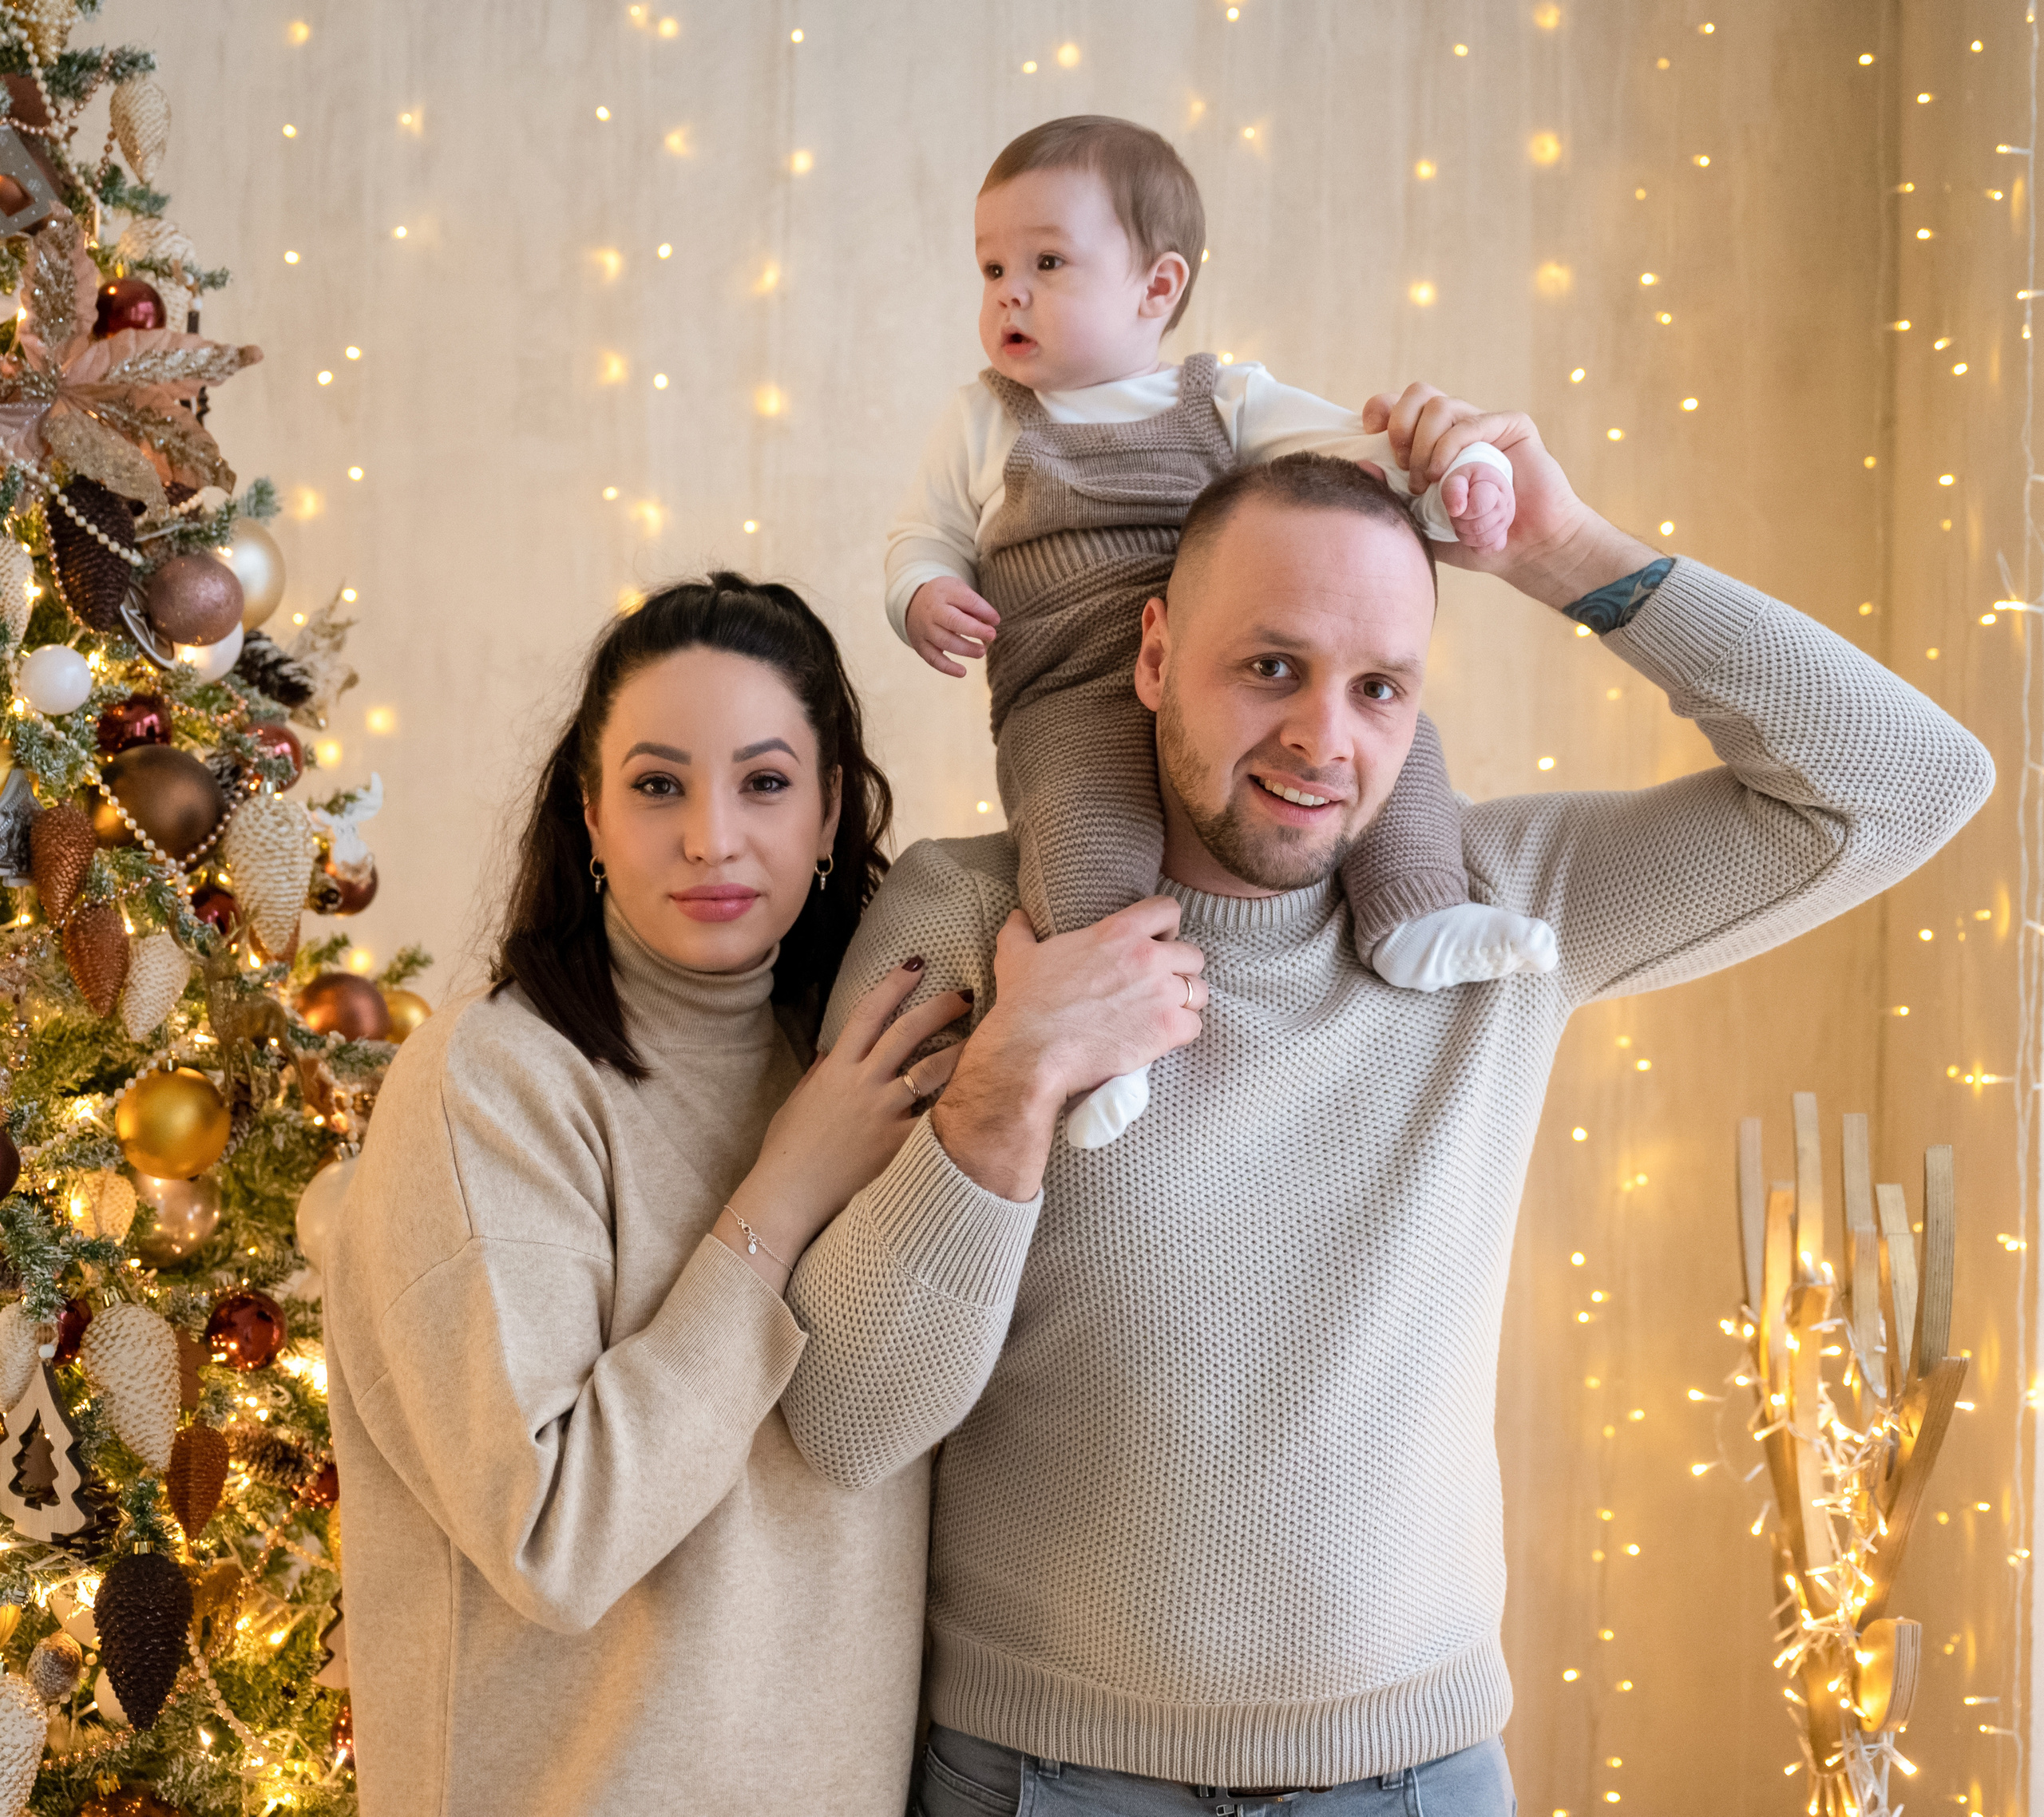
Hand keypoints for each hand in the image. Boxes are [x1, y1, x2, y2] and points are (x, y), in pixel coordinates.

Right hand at [718, 959, 970, 1288]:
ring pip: (930, 1069)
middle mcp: (862, 1083)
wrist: (789, 1195)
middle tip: (966, 994)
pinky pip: (934, 1118)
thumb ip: (819, 1073)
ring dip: (961, 1050)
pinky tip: (982, 1096)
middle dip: (939, 1007)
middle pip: (906, 1032)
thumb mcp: (799, 1101)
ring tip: (987, 1040)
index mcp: (836, 1068)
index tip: (916, 963)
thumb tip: (830, 1050)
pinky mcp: (897, 1143)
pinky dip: (956, 1106)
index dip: (893, 984)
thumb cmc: (787, 1151)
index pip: (868, 1013)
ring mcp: (881, 1112)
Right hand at [906, 578, 1000, 677]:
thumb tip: (992, 622)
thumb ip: (974, 604)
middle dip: (975, 630)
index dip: (984, 611)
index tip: (996, 620)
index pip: (967, 600)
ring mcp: (924, 630)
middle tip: (992, 636)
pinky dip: (948, 667)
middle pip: (953, 621)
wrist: (912, 603)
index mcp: (944, 593)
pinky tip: (963, 672)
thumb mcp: (957, 590)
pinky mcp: (920, 646)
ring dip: (966, 649)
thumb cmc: (944, 598)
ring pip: (945, 642)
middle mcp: (932, 611)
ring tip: (982, 651)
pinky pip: (933, 659)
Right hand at [932, 899, 1206, 1198]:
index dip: (1166, 926)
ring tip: (1163, 1015)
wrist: (1031, 1053)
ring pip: (1199, 991)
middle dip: (1179, 970)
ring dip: (1185, 1002)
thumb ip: (1021, 930)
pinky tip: (1161, 1038)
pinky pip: (1195, 1026)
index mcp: (1118, 931)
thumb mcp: (1016, 955)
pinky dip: (1182, 1033)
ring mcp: (1161, 994)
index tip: (1157, 942)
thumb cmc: (1025, 1004)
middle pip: (1192, 955)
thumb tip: (1018, 916)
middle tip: (1158, 987)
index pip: (1168, 910)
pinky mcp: (1167, 1030)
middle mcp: (1147, 957)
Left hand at [1362, 383, 1657, 609]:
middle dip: (1400, 425)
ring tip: (1427, 481)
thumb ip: (1391, 497)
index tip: (1371, 432)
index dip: (1380, 408)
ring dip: (1424, 444)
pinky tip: (1445, 476)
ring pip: (1440, 405)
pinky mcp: (1512, 426)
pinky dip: (1452, 446)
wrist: (1520, 550)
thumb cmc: (1469, 537)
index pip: (1398, 405)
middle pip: (1418, 394)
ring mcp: (1483, 424)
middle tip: (1403, 466)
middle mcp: (1455, 427)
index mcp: (1430, 442)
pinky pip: (1473, 422)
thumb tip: (1362, 465)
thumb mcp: (1419, 522)